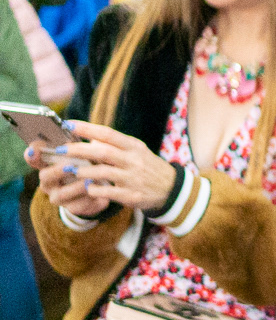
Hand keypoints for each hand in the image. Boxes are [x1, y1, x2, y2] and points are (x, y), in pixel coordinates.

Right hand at [25, 131, 112, 220]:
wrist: (100, 190)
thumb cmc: (89, 166)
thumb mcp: (86, 154)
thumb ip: (79, 144)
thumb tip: (76, 127)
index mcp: (50, 164)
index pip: (34, 158)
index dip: (32, 154)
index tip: (34, 149)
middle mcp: (49, 181)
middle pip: (45, 176)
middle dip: (57, 170)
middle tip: (69, 165)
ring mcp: (59, 196)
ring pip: (61, 193)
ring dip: (75, 186)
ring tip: (88, 180)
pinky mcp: (72, 208)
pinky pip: (77, 206)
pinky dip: (88, 199)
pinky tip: (97, 193)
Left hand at [39, 120, 178, 214]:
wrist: (171, 189)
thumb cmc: (148, 167)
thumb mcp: (137, 152)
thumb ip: (115, 146)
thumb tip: (90, 140)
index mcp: (134, 147)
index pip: (108, 134)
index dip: (87, 128)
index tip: (68, 124)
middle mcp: (134, 161)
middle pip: (102, 152)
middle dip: (78, 150)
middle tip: (60, 149)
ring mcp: (132, 178)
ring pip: (102, 172)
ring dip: (82, 172)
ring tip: (71, 170)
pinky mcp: (131, 195)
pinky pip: (106, 192)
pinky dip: (93, 189)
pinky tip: (88, 188)